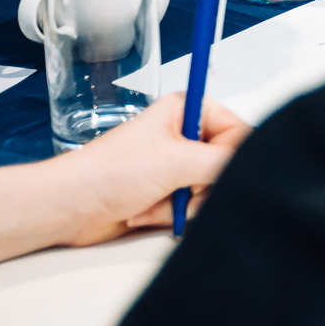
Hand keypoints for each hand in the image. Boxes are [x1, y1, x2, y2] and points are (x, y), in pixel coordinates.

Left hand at [55, 95, 249, 245]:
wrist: (68, 208)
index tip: (209, 172)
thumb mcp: (177, 162)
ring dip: (183, 205)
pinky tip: (145, 213)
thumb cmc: (107, 174)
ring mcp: (174, 165)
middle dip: (202, 187)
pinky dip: (170, 215)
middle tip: (182, 191)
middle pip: (224, 165)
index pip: (238, 132)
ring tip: (154, 203)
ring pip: (209, 190)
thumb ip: (223, 162)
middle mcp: (183, 135)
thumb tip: (256, 163)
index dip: (227, 157)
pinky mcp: (165, 191)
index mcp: (187, 111)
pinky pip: (190, 206)